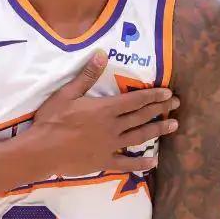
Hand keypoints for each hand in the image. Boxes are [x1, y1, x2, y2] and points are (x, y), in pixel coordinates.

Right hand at [27, 51, 178, 176]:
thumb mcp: (67, 93)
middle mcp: (113, 127)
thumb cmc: (52, 120)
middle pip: (141, 116)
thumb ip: (87, 76)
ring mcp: (111, 146)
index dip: (153, 95)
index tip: (168, 93)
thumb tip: (101, 54)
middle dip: (161, 109)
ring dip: (158, 130)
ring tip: (174, 126)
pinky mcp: (105, 161)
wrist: (42, 150)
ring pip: (139, 137)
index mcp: (105, 109)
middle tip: (177, 104)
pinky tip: (153, 162)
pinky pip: (127, 164)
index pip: (135, 100)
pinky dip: (141, 163)